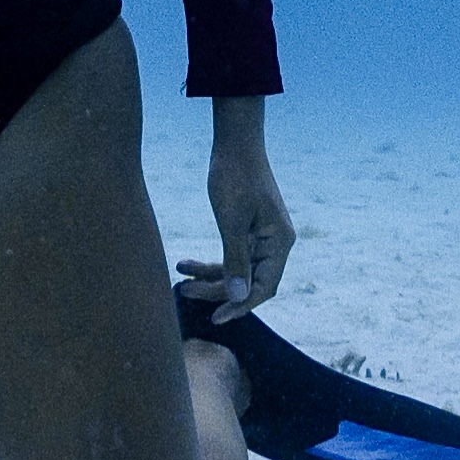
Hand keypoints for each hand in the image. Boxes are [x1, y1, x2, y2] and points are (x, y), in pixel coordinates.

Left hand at [200, 97, 294, 317]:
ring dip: (209, 276)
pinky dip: (209, 261)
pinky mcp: (247, 230)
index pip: (263, 287)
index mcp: (279, 243)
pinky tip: (185, 264)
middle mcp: (275, 243)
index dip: (240, 305)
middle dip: (217, 290)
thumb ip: (235, 260)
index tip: (216, 317)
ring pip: (236, 269)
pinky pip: (230, 254)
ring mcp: (261, 237)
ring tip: (180, 281)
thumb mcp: (231, 222)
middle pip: (248, 281)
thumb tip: (239, 296)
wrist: (234, 142)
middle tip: (185, 292)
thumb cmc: (234, 177)